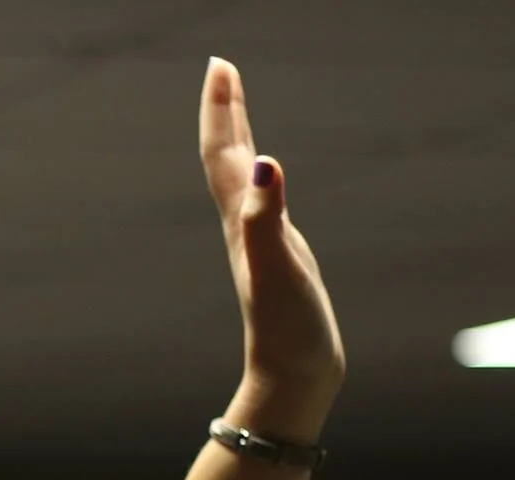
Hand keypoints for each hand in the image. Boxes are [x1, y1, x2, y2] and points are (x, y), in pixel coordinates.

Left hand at [201, 58, 344, 440]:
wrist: (293, 378)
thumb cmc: (286, 331)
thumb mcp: (277, 270)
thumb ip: (267, 217)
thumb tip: (264, 162)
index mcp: (242, 223)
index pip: (225, 155)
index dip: (222, 110)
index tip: (221, 66)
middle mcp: (245, 228)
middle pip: (229, 159)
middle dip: (226, 112)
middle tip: (224, 69)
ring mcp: (261, 243)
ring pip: (243, 179)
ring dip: (239, 139)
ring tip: (237, 107)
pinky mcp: (279, 259)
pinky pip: (265, 204)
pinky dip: (264, 178)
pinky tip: (268, 179)